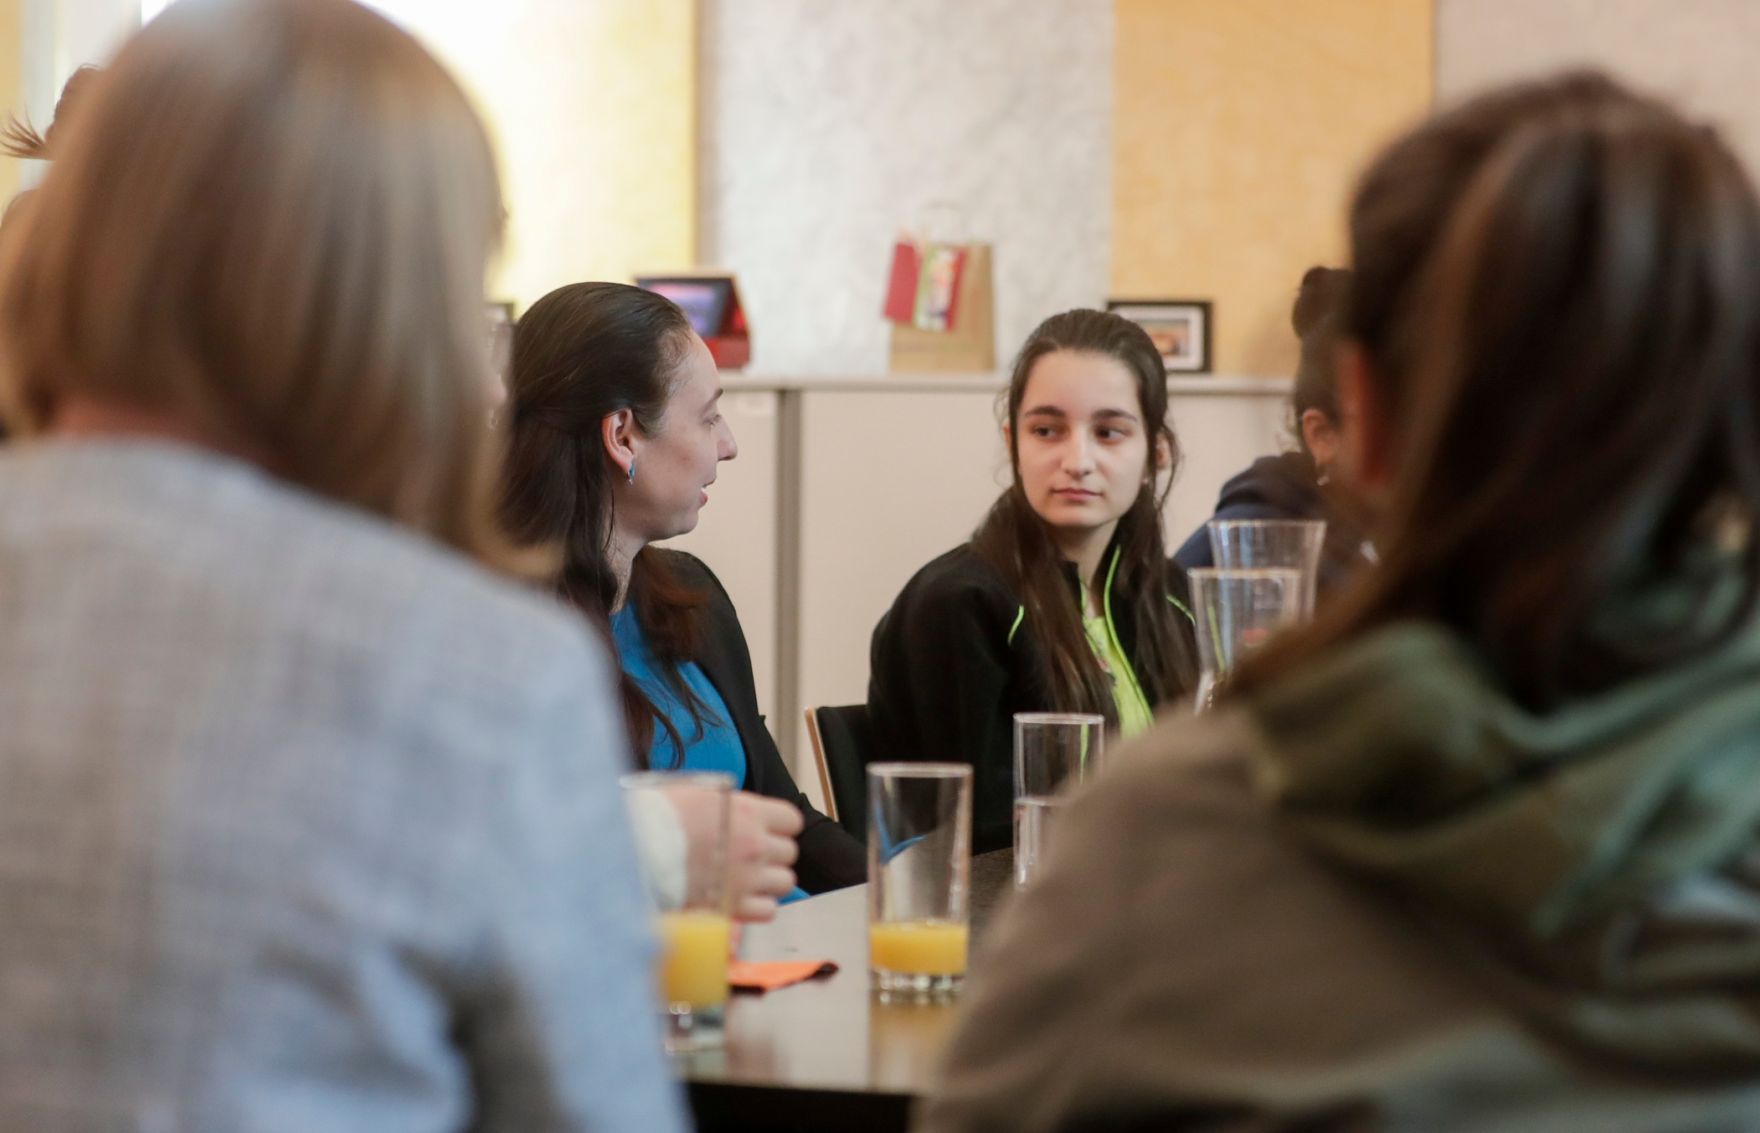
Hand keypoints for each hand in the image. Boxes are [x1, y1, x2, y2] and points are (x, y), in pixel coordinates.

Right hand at [664, 788, 801, 923]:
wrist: (635, 849)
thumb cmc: (657, 816)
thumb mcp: (695, 792)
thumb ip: (723, 801)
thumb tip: (728, 805)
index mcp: (748, 812)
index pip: (791, 820)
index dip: (779, 826)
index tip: (766, 830)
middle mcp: (755, 845)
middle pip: (789, 853)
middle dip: (772, 854)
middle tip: (750, 856)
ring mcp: (748, 878)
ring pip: (785, 882)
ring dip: (769, 881)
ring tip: (746, 879)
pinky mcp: (735, 907)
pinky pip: (769, 910)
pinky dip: (758, 907)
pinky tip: (741, 899)